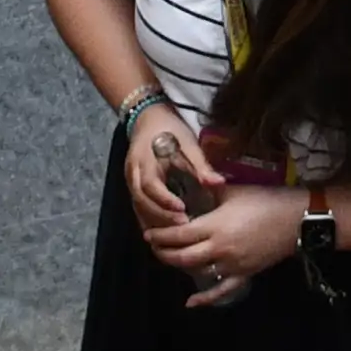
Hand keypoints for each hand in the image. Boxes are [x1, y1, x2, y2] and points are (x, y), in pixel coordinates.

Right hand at [122, 106, 218, 230]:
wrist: (149, 118)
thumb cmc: (171, 130)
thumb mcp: (188, 144)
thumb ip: (202, 166)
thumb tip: (219, 184)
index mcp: (145, 161)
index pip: (151, 186)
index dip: (165, 200)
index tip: (182, 210)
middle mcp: (133, 174)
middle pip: (141, 201)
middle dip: (161, 216)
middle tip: (183, 225)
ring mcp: (131, 181)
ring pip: (138, 207)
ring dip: (155, 221)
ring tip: (176, 233)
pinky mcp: (134, 187)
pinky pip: (139, 207)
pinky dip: (150, 219)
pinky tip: (165, 230)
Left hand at [156, 178, 314, 294]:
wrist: (297, 219)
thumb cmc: (265, 200)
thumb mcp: (233, 191)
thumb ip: (209, 190)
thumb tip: (191, 183)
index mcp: (214, 226)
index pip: (178, 235)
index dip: (160, 235)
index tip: (148, 233)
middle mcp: (218, 249)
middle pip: (182, 257)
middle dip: (164, 252)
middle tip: (154, 246)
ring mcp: (231, 265)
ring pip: (197, 272)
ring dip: (180, 267)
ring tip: (169, 259)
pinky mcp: (244, 274)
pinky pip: (221, 291)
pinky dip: (205, 299)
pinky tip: (191, 302)